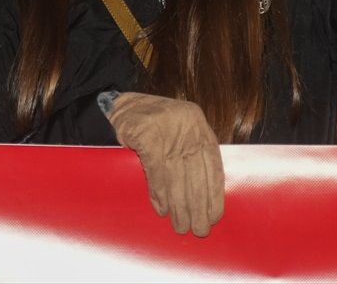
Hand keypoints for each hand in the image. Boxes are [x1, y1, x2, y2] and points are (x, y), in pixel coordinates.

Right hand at [104, 92, 224, 236]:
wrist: (122, 105)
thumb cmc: (153, 124)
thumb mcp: (180, 132)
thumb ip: (192, 155)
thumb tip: (204, 195)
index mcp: (199, 125)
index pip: (213, 164)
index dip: (215, 193)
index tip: (215, 215)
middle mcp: (187, 125)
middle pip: (196, 173)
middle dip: (198, 206)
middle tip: (199, 229)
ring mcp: (167, 129)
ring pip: (177, 176)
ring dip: (179, 206)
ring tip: (181, 225)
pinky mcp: (146, 134)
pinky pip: (156, 172)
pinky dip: (159, 193)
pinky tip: (162, 210)